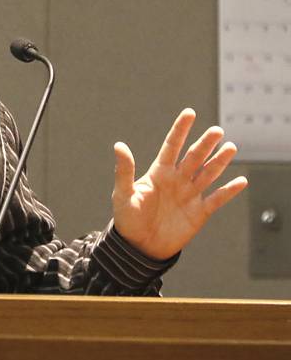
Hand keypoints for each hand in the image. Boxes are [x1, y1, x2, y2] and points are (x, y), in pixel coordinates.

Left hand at [112, 108, 247, 260]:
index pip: (172, 146)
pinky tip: (241, 181)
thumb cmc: (128, 219)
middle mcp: (177, 180)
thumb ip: (124, 171)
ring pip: (208, 173)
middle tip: (217, 130)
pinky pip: (217, 199)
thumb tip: (119, 145)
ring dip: (219, 161)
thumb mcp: (123, 194)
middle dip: (205, 143)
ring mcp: (190, 195)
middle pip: (194, 157)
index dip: (181, 130)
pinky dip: (229, 190)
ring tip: (231, 147)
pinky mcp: (199, 212)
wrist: (139, 247)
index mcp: (159, 172)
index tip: (190, 113)